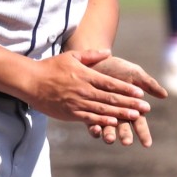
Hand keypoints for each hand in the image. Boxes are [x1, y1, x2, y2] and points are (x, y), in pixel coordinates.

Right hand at [26, 49, 153, 127]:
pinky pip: (90, 118)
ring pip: (103, 109)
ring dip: (121, 113)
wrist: (31, 82)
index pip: (110, 83)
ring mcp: (77, 102)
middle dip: (130, 103)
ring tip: (136, 116)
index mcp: (86, 75)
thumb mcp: (71, 56)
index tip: (140, 92)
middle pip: (111, 97)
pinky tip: (114, 123)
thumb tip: (108, 53)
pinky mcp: (70, 113)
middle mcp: (84, 90)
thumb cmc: (51, 67)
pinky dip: (103, 120)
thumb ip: (91, 55)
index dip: (126, 89)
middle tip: (145, 108)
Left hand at [85, 55, 165, 146]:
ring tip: (110, 139)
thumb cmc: (117, 68)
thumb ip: (148, 84)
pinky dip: (94, 129)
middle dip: (125, 136)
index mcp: (132, 107)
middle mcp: (118, 114)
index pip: (140, 123)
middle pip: (123, 129)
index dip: (143, 134)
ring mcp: (104, 115)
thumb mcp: (134, 74)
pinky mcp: (89, 113)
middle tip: (126, 142)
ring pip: (108, 130)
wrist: (96, 61)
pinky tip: (95, 129)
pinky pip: (92, 124)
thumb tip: (164, 95)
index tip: (147, 144)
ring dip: (109, 135)